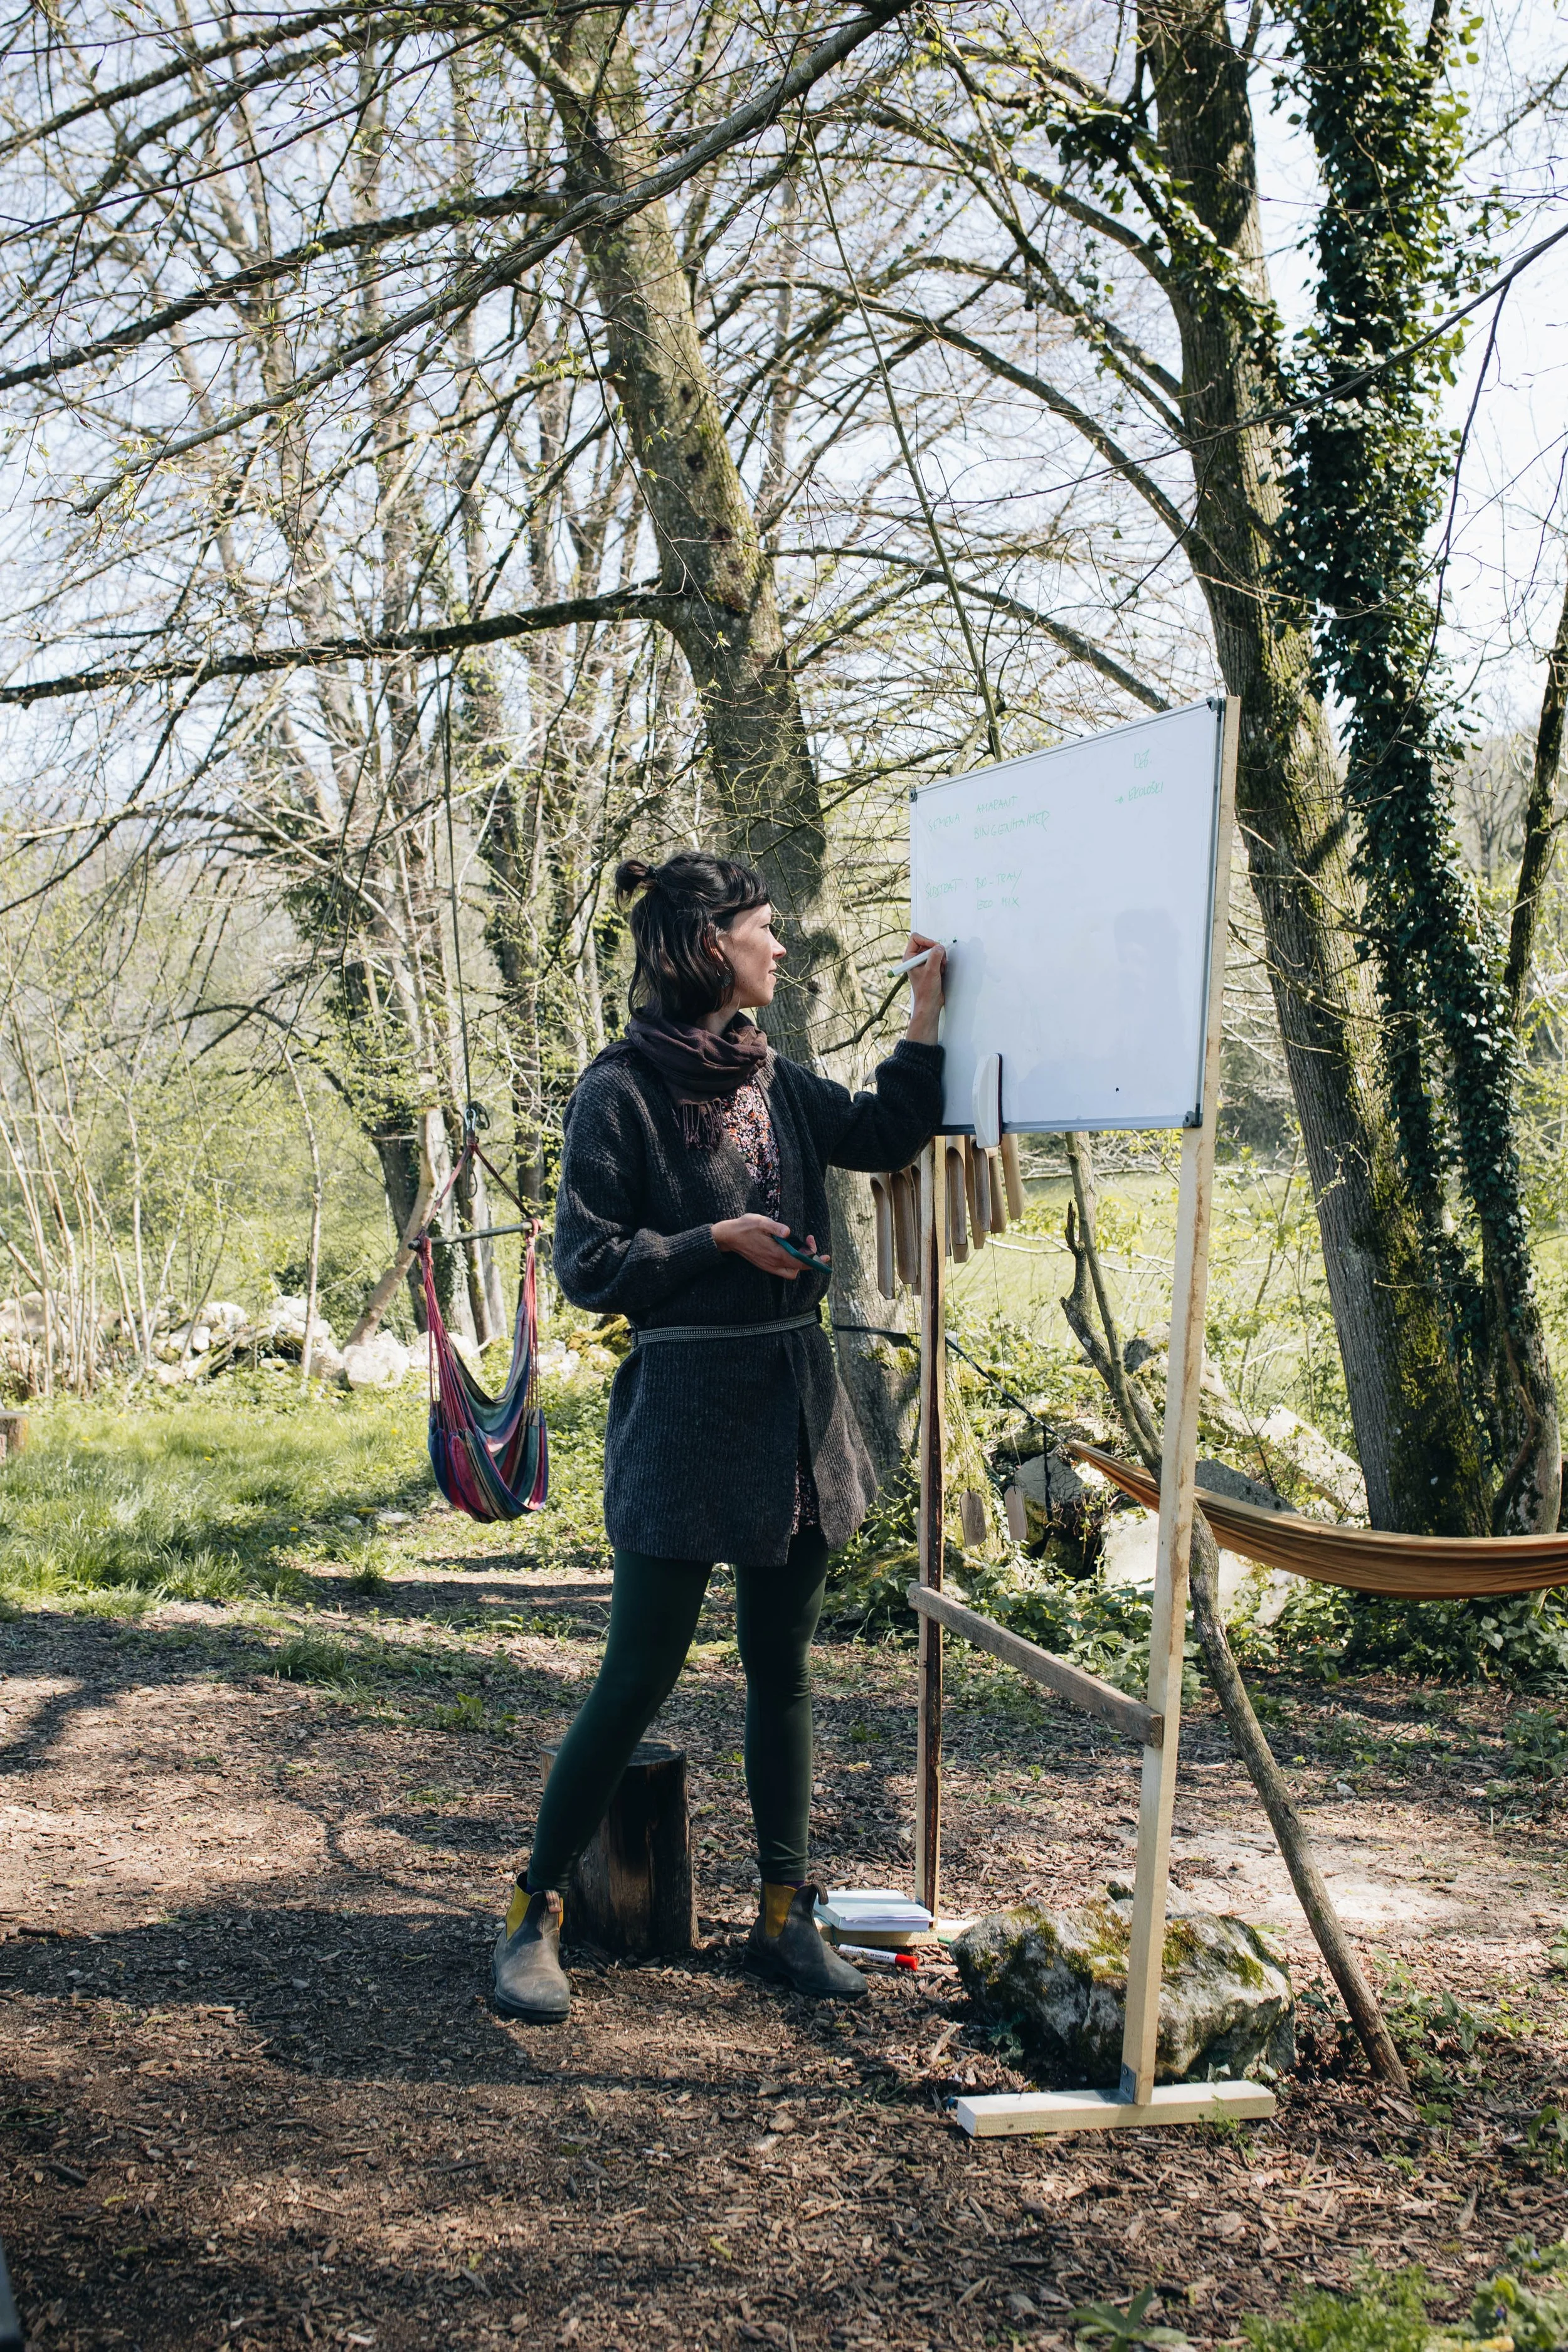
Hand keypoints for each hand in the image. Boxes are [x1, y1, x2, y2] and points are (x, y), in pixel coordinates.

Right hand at [711, 1215, 827, 1278]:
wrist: (729, 1237)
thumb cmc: (745, 1227)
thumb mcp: (760, 1222)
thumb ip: (775, 1227)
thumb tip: (788, 1232)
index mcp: (775, 1253)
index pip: (801, 1262)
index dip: (815, 1260)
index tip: (825, 1256)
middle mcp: (774, 1263)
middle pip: (799, 1267)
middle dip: (810, 1258)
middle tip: (810, 1241)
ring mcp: (770, 1266)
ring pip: (792, 1271)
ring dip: (801, 1262)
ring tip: (802, 1246)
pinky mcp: (766, 1266)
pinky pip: (784, 1270)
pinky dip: (792, 1264)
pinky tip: (791, 1251)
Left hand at [902, 933, 945, 1045]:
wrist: (930, 1003)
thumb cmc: (925, 991)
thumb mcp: (931, 971)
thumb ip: (935, 957)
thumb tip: (940, 947)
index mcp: (909, 958)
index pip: (916, 938)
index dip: (927, 941)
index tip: (935, 947)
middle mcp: (915, 959)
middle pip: (927, 944)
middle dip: (936, 951)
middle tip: (940, 960)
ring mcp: (923, 963)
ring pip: (934, 951)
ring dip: (940, 958)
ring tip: (940, 968)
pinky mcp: (930, 966)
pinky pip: (938, 958)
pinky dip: (942, 963)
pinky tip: (941, 972)